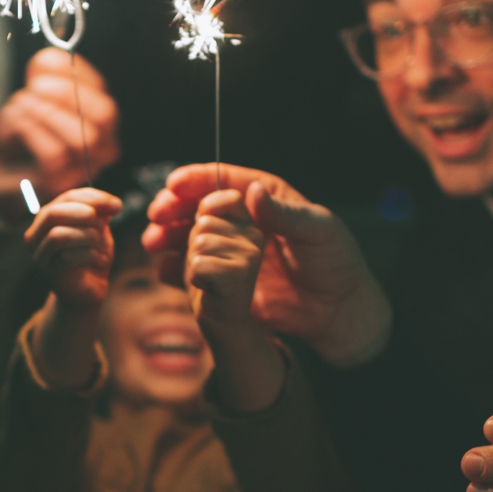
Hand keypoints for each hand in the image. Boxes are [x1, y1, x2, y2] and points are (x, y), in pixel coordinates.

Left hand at [0, 49, 119, 223]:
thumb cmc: (27, 128)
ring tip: (22, 103)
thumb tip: (48, 60)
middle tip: (35, 86)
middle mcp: (105, 147)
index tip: (46, 63)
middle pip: (104, 116)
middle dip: (68, 94)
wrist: (5, 171)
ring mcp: (85, 168)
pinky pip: (55, 154)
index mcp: (105, 121)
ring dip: (47, 113)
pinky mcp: (61, 183)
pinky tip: (18, 121)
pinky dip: (33, 131)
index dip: (77, 75)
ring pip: (82, 137)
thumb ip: (46, 70)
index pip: (104, 94)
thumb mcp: (35, 91)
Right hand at [24, 187, 120, 390]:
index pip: (66, 198)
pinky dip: (91, 255)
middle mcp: (36, 236)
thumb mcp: (98, 229)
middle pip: (52, 214)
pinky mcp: (51, 275)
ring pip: (58, 236)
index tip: (117, 206)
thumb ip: (101, 213)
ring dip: (88, 237)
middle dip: (84, 215)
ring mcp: (40, 257)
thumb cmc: (91, 255)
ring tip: (102, 245)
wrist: (89, 290)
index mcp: (47, 219)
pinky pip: (68, 258)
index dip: (93, 198)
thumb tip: (113, 204)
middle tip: (104, 225)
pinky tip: (100, 260)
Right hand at [145, 164, 391, 366]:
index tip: (173, 184)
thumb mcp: (319, 230)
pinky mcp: (225, 281)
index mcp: (265, 199)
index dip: (196, 180)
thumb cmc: (336, 263)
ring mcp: (231, 251)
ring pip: (188, 237)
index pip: (224, 181)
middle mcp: (242, 222)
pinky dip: (174, 268)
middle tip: (157, 215)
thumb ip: (284, 213)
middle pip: (197, 206)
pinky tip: (164, 269)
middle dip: (173, 208)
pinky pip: (192, 271)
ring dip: (166, 237)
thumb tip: (253, 192)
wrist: (338, 311)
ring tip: (154, 243)